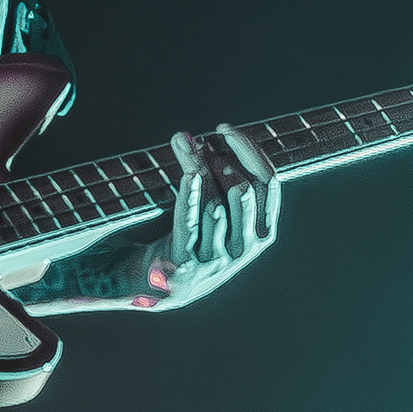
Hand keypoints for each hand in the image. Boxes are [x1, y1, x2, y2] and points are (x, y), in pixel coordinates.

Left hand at [120, 124, 283, 310]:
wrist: (144, 283)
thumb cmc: (184, 238)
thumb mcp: (218, 213)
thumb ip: (226, 182)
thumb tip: (219, 136)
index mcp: (260, 234)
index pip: (268, 183)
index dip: (249, 150)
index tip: (225, 128)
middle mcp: (243, 250)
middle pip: (242, 189)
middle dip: (222, 156)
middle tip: (200, 142)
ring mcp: (214, 260)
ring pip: (214, 202)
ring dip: (197, 167)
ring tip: (183, 146)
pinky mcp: (184, 264)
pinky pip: (190, 221)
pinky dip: (190, 193)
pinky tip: (188, 172)